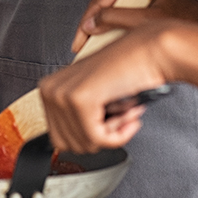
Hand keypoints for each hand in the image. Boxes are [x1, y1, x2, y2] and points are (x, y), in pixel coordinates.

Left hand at [41, 23, 175, 152]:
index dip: (89, 137)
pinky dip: (119, 136)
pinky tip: (130, 117)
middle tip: (121, 118)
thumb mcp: (92, 95)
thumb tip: (76, 145)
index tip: (108, 124)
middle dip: (100, 137)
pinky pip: (97, 139)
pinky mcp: (80, 100)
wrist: (149, 52)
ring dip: (113, 134)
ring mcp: (62, 94)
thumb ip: (76, 118)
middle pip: (70, 145)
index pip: (59, 138)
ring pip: (85, 143)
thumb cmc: (127, 71)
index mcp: (49, 88)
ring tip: (126, 113)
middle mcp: (50, 89)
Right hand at [71, 0, 197, 52]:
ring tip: (96, 51)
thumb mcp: (147, 20)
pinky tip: (113, 47)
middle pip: (104, 7)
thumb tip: (93, 23)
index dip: (87, 22)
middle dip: (92, 29)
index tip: (80, 40)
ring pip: (113, 16)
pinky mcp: (147, 9)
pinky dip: (116, 34)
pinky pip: (124, 21)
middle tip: (84, 48)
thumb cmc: (189, 20)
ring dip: (103, 33)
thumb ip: (116, 20)